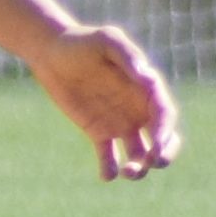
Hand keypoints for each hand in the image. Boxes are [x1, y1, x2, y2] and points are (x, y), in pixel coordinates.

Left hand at [29, 19, 181, 181]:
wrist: (51, 51)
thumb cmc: (82, 41)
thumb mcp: (106, 41)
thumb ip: (128, 57)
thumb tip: (147, 77)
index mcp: (146, 89)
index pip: (165, 115)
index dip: (165, 132)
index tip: (157, 145)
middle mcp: (138, 109)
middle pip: (161, 139)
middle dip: (163, 155)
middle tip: (152, 163)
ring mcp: (120, 122)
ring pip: (138, 153)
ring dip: (138, 167)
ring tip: (127, 173)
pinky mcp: (98, 132)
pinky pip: (109, 156)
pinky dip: (110, 169)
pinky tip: (106, 175)